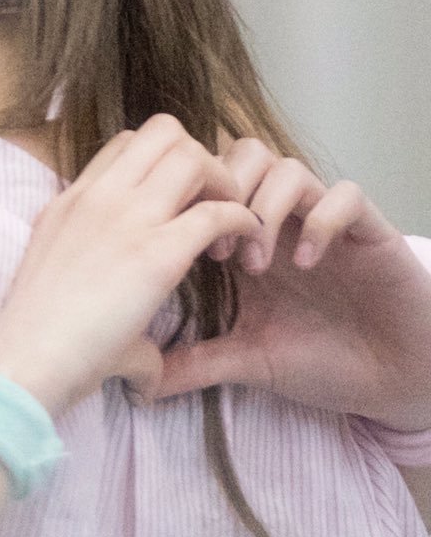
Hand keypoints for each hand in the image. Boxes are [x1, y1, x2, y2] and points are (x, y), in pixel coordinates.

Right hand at [0, 115, 259, 414]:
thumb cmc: (38, 339)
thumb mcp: (62, 292)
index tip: (180, 198)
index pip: (126, 143)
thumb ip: (104, 302)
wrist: (28, 359)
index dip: (164, 160)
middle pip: (164, 132)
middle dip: (201, 157)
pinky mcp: (157, 255)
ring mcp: (125, 220)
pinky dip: (242, 220)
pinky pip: (216, 212)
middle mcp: (97, 197)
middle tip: (214, 200)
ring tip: (231, 220)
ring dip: (223, 181)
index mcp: (71, 202)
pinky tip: (247, 243)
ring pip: (191, 156)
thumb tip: (144, 373)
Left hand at [144, 140, 430, 432]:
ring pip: (287, 165)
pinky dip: (320, 219)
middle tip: (218, 252)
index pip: (207, 181)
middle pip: (240, 156)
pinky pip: (346, 194)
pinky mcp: (370, 232)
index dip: (186, 202)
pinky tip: (307, 262)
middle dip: (222, 196)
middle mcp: (283, 220)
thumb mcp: (249, 361)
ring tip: (257, 264)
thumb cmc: (322, 362)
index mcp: (246, 238)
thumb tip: (142, 381)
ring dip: (265, 208)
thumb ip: (198, 361)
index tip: (179, 253)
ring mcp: (325, 222)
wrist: (393, 380)